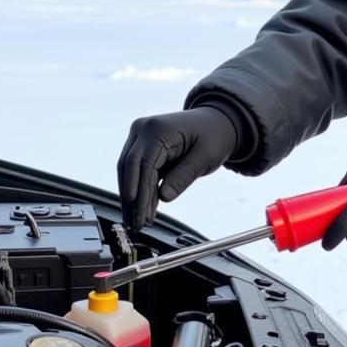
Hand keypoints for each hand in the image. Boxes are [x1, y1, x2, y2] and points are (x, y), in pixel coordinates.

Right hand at [117, 107, 237, 230]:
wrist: (217, 121)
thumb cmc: (214, 136)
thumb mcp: (205, 157)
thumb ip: (184, 176)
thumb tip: (163, 198)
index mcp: (157, 129)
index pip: (143, 165)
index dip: (140, 193)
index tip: (140, 216)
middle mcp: (143, 129)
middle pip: (130, 168)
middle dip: (132, 200)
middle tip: (135, 224)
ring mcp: (141, 137)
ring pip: (129, 171)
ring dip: (132, 198)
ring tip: (136, 222)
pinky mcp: (143, 146)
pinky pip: (137, 170)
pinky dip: (140, 190)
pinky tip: (143, 210)